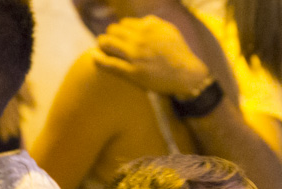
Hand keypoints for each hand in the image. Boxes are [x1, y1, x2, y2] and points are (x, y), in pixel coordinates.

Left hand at [93, 16, 211, 97]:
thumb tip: (140, 20)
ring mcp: (136, 57)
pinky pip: (110, 64)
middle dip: (110, 35)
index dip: (119, 29)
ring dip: (102, 44)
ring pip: (108, 44)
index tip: (119, 36)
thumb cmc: (180, 53)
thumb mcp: (170, 31)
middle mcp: (140, 39)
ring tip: (102, 48)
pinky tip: (93, 56)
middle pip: (113, 31)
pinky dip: (99, 58)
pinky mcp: (134, 73)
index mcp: (148, 28)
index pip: (124, 23)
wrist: (188, 76)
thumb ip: (154, 22)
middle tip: (109, 42)